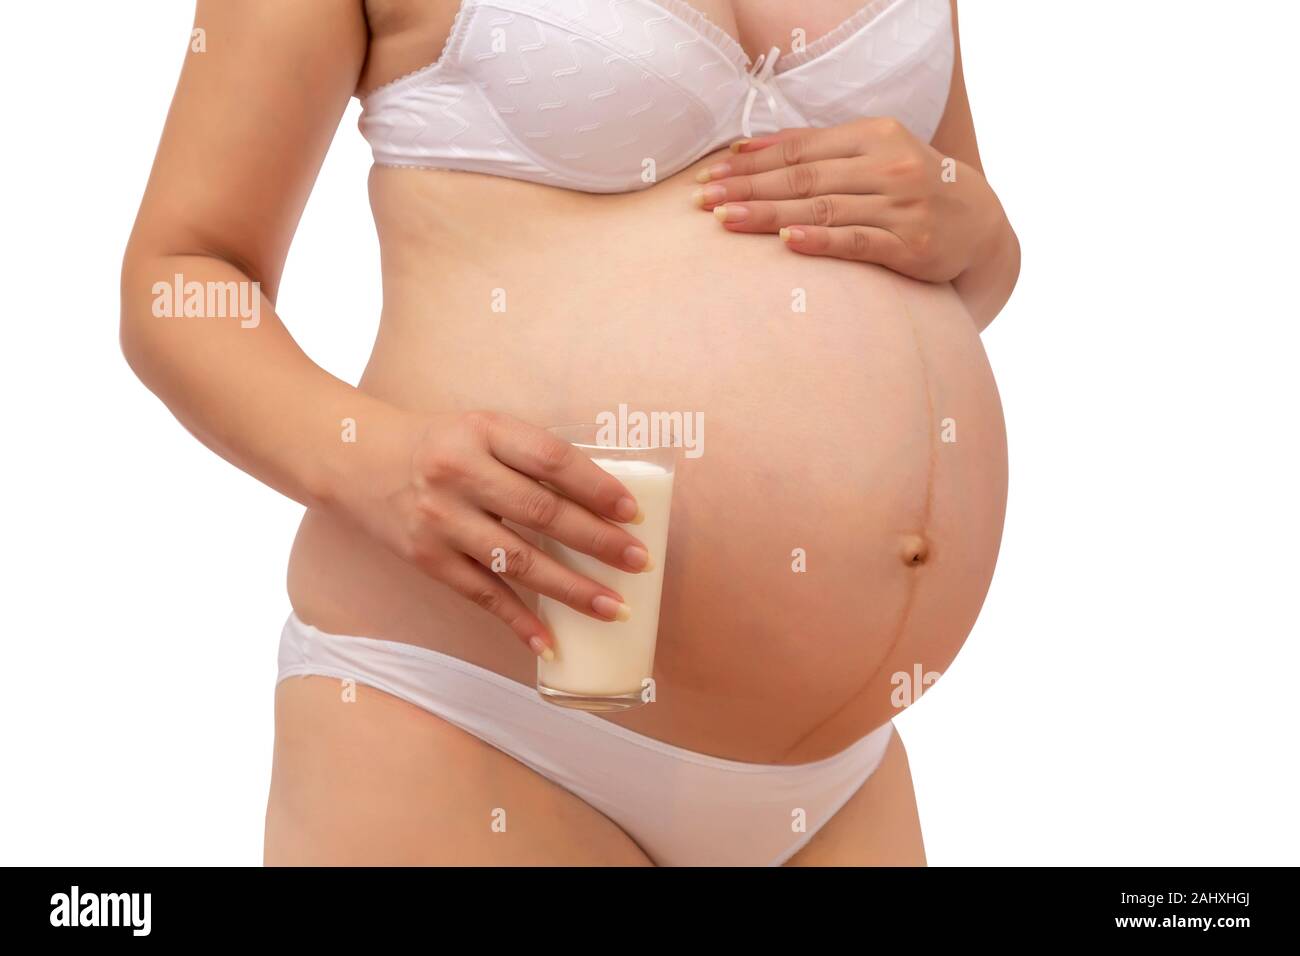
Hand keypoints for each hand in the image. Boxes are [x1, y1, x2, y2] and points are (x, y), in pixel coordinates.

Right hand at [345, 410, 649, 658]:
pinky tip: (551, 643)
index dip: (597, 487)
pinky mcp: (427, 558)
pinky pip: (482, 595)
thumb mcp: (482, 430)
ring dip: (571, 590)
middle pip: (542, 513)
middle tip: (640, 562)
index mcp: (483, 431)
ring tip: (613, 607)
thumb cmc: (439, 445)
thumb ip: (530, 458)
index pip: (552, 460)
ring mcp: (440, 520)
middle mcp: (460, 474)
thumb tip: (604, 503)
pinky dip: (519, 622)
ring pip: (517, 562)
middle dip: (598, 541)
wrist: (355, 458)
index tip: (633, 511)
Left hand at [691, 118, 1004, 281]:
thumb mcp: (872, 156)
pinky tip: (785, 241)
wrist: (978, 225)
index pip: (799, 151)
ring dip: (769, 215)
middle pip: (803, 179)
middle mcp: (888, 166)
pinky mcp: (910, 245)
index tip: (708, 176)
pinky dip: (819, 240)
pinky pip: (856, 241)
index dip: (750, 164)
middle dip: (748, 189)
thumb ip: (816, 151)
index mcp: (874, 136)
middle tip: (703, 200)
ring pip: (823, 208)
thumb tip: (745, 149)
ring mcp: (901, 206)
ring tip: (726, 219)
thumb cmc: (910, 189)